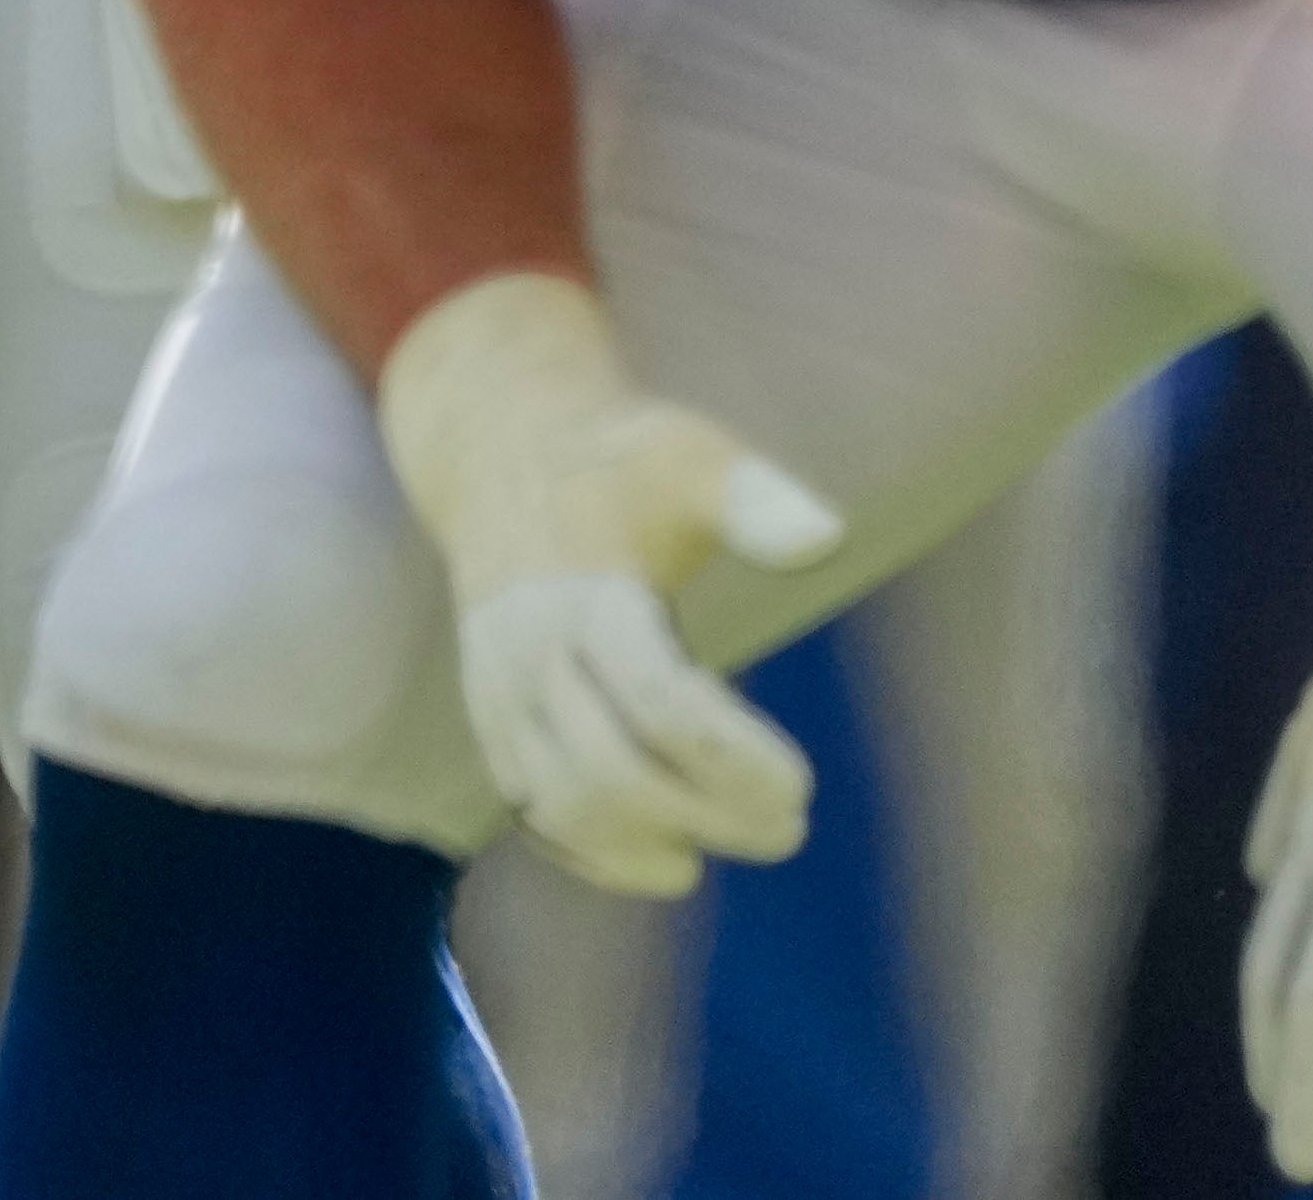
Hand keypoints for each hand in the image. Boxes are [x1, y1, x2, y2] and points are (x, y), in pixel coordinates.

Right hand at [375, 272, 851, 900]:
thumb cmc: (615, 463)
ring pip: (562, 807)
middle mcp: (525, 651)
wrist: (496, 454)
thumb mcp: (685, 453)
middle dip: (708, 816)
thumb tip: (825, 537)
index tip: (802, 786)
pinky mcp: (487, 718)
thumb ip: (751, 497)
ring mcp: (497, 691)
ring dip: (649, 846)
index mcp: (579, 593)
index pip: (658, 705)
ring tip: (725, 843)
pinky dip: (594, 855)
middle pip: (611, 774)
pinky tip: (662, 858)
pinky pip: (529, 812)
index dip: (735, 761)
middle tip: (788, 827)